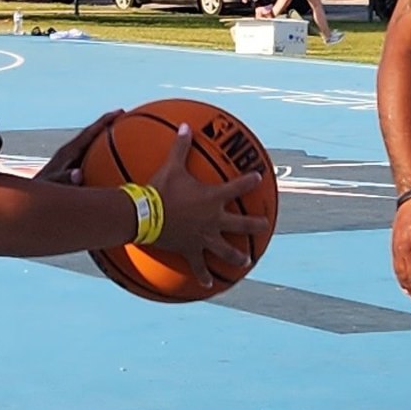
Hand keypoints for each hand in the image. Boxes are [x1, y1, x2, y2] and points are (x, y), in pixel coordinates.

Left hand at [33, 110, 122, 185]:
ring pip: (92, 144)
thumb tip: (79, 174)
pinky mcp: (73, 167)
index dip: (104, 121)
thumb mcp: (53, 185)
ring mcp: (72, 159)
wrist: (33, 195)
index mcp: (68, 152)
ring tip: (123, 130)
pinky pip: (92, 156)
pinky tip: (113, 158)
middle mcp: (71, 152)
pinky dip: (103, 152)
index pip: (89, 133)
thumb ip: (64, 179)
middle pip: (92, 133)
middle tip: (125, 115)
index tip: (119, 112)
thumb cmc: (44, 190)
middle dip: (107, 124)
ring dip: (106, 137)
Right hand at [148, 126, 272, 288]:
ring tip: (246, 261)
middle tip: (265, 225)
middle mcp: (214, 220)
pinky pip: (199, 266)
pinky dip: (204, 275)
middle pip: (242, 224)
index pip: (239, 187)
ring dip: (237, 256)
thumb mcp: (171, 166)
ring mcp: (204, 238)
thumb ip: (181, 147)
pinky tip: (209, 283)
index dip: (251, 181)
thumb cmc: (159, 190)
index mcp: (213, 198)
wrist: (145, 216)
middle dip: (256, 224)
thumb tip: (185, 125)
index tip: (259, 178)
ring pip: (226, 250)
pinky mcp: (190, 251)